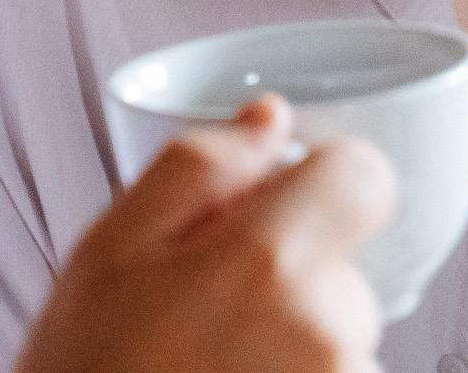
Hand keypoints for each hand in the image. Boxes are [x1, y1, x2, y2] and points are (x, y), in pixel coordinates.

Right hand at [15, 96, 395, 372]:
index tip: (278, 206)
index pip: (363, 177)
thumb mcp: (104, 251)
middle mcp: (325, 334)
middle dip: (289, 278)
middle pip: (346, 268)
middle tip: (200, 317)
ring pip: (340, 342)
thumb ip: (196, 168)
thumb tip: (266, 120)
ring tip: (207, 372)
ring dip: (292, 348)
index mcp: (267, 264)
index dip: (319, 180)